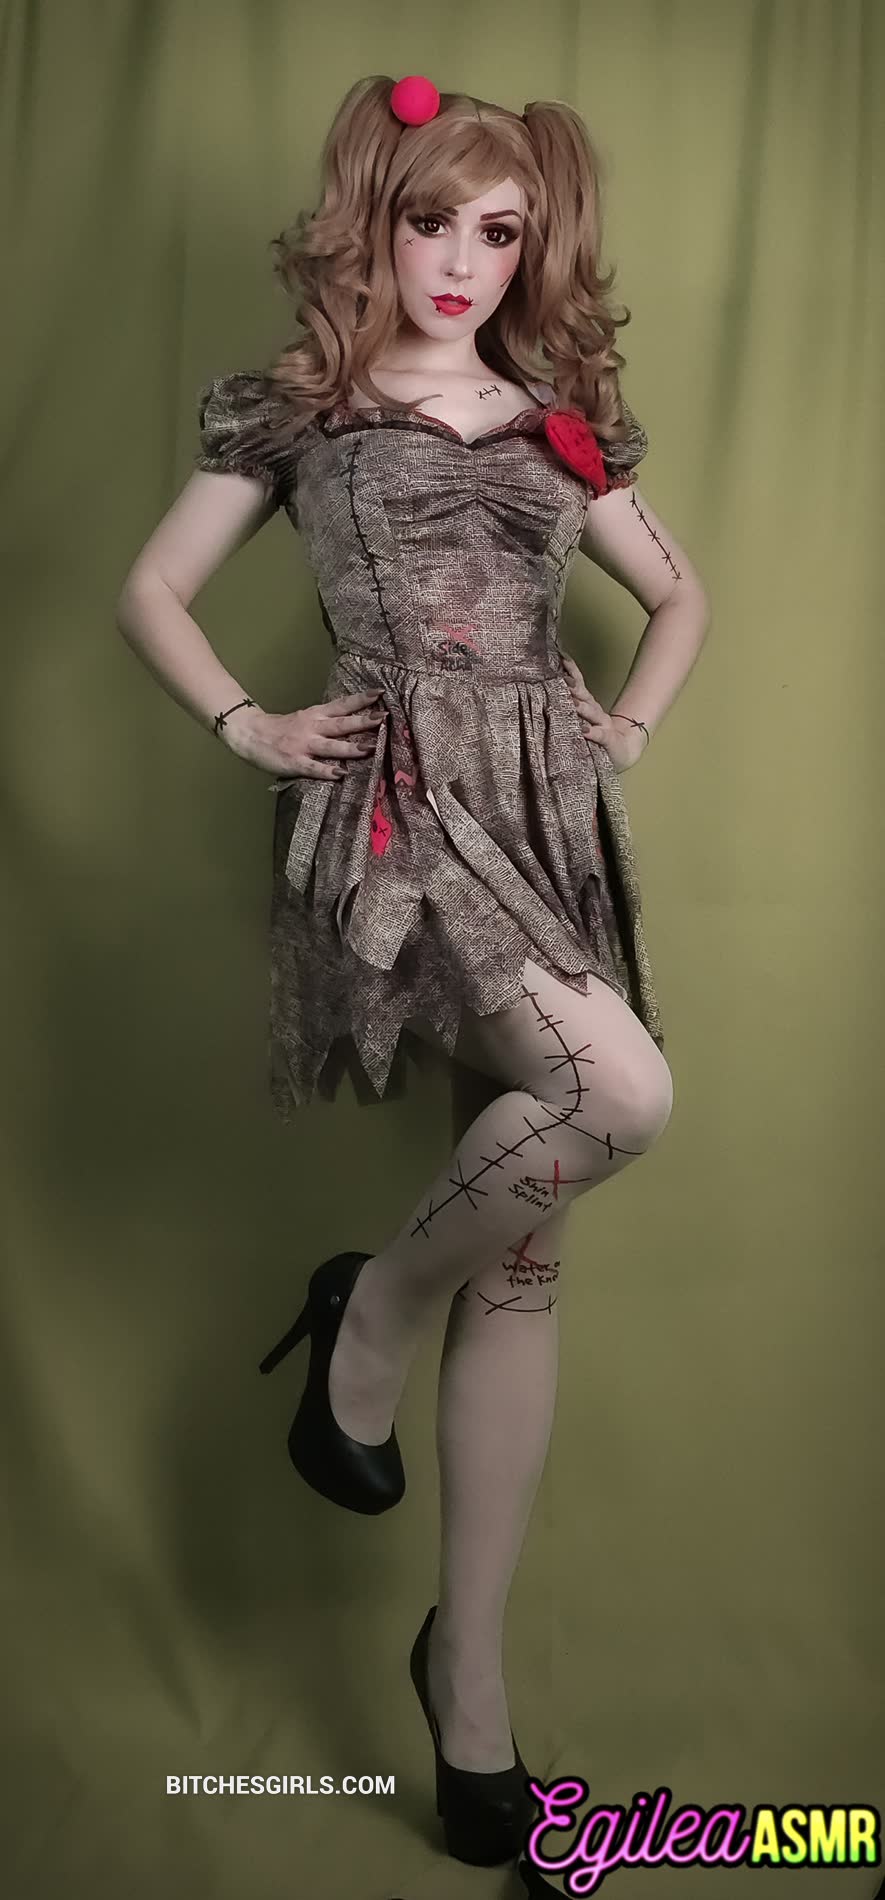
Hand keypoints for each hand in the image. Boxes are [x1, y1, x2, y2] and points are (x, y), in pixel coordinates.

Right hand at [221, 691, 386, 780]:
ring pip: (331, 746)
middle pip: (341, 724)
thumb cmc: (280, 728)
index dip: (360, 700)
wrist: (249, 733)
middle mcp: (312, 727)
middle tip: (382, 718)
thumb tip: (355, 721)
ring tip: (370, 748)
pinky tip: (341, 774)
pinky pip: (313, 767)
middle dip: (362, 721)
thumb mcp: (304, 718)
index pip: (341, 705)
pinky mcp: (294, 762)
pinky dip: (327, 771)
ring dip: (350, 748)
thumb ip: (325, 720)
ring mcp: (303, 745)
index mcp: (315, 715)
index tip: (380, 693)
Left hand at [560, 653, 644, 773]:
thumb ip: (567, 706)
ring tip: (573, 703)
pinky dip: (592, 732)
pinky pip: (600, 735)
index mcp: (587, 704)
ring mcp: (602, 724)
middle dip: (574, 687)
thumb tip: (545, 690)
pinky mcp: (608, 739)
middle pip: (584, 696)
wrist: (623, 750)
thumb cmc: (594, 736)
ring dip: (582, 707)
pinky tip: (585, 730)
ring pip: (592, 713)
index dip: (570, 671)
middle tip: (563, 679)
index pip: (578, 684)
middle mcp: (595, 711)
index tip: (560, 658)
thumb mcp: (580, 718)